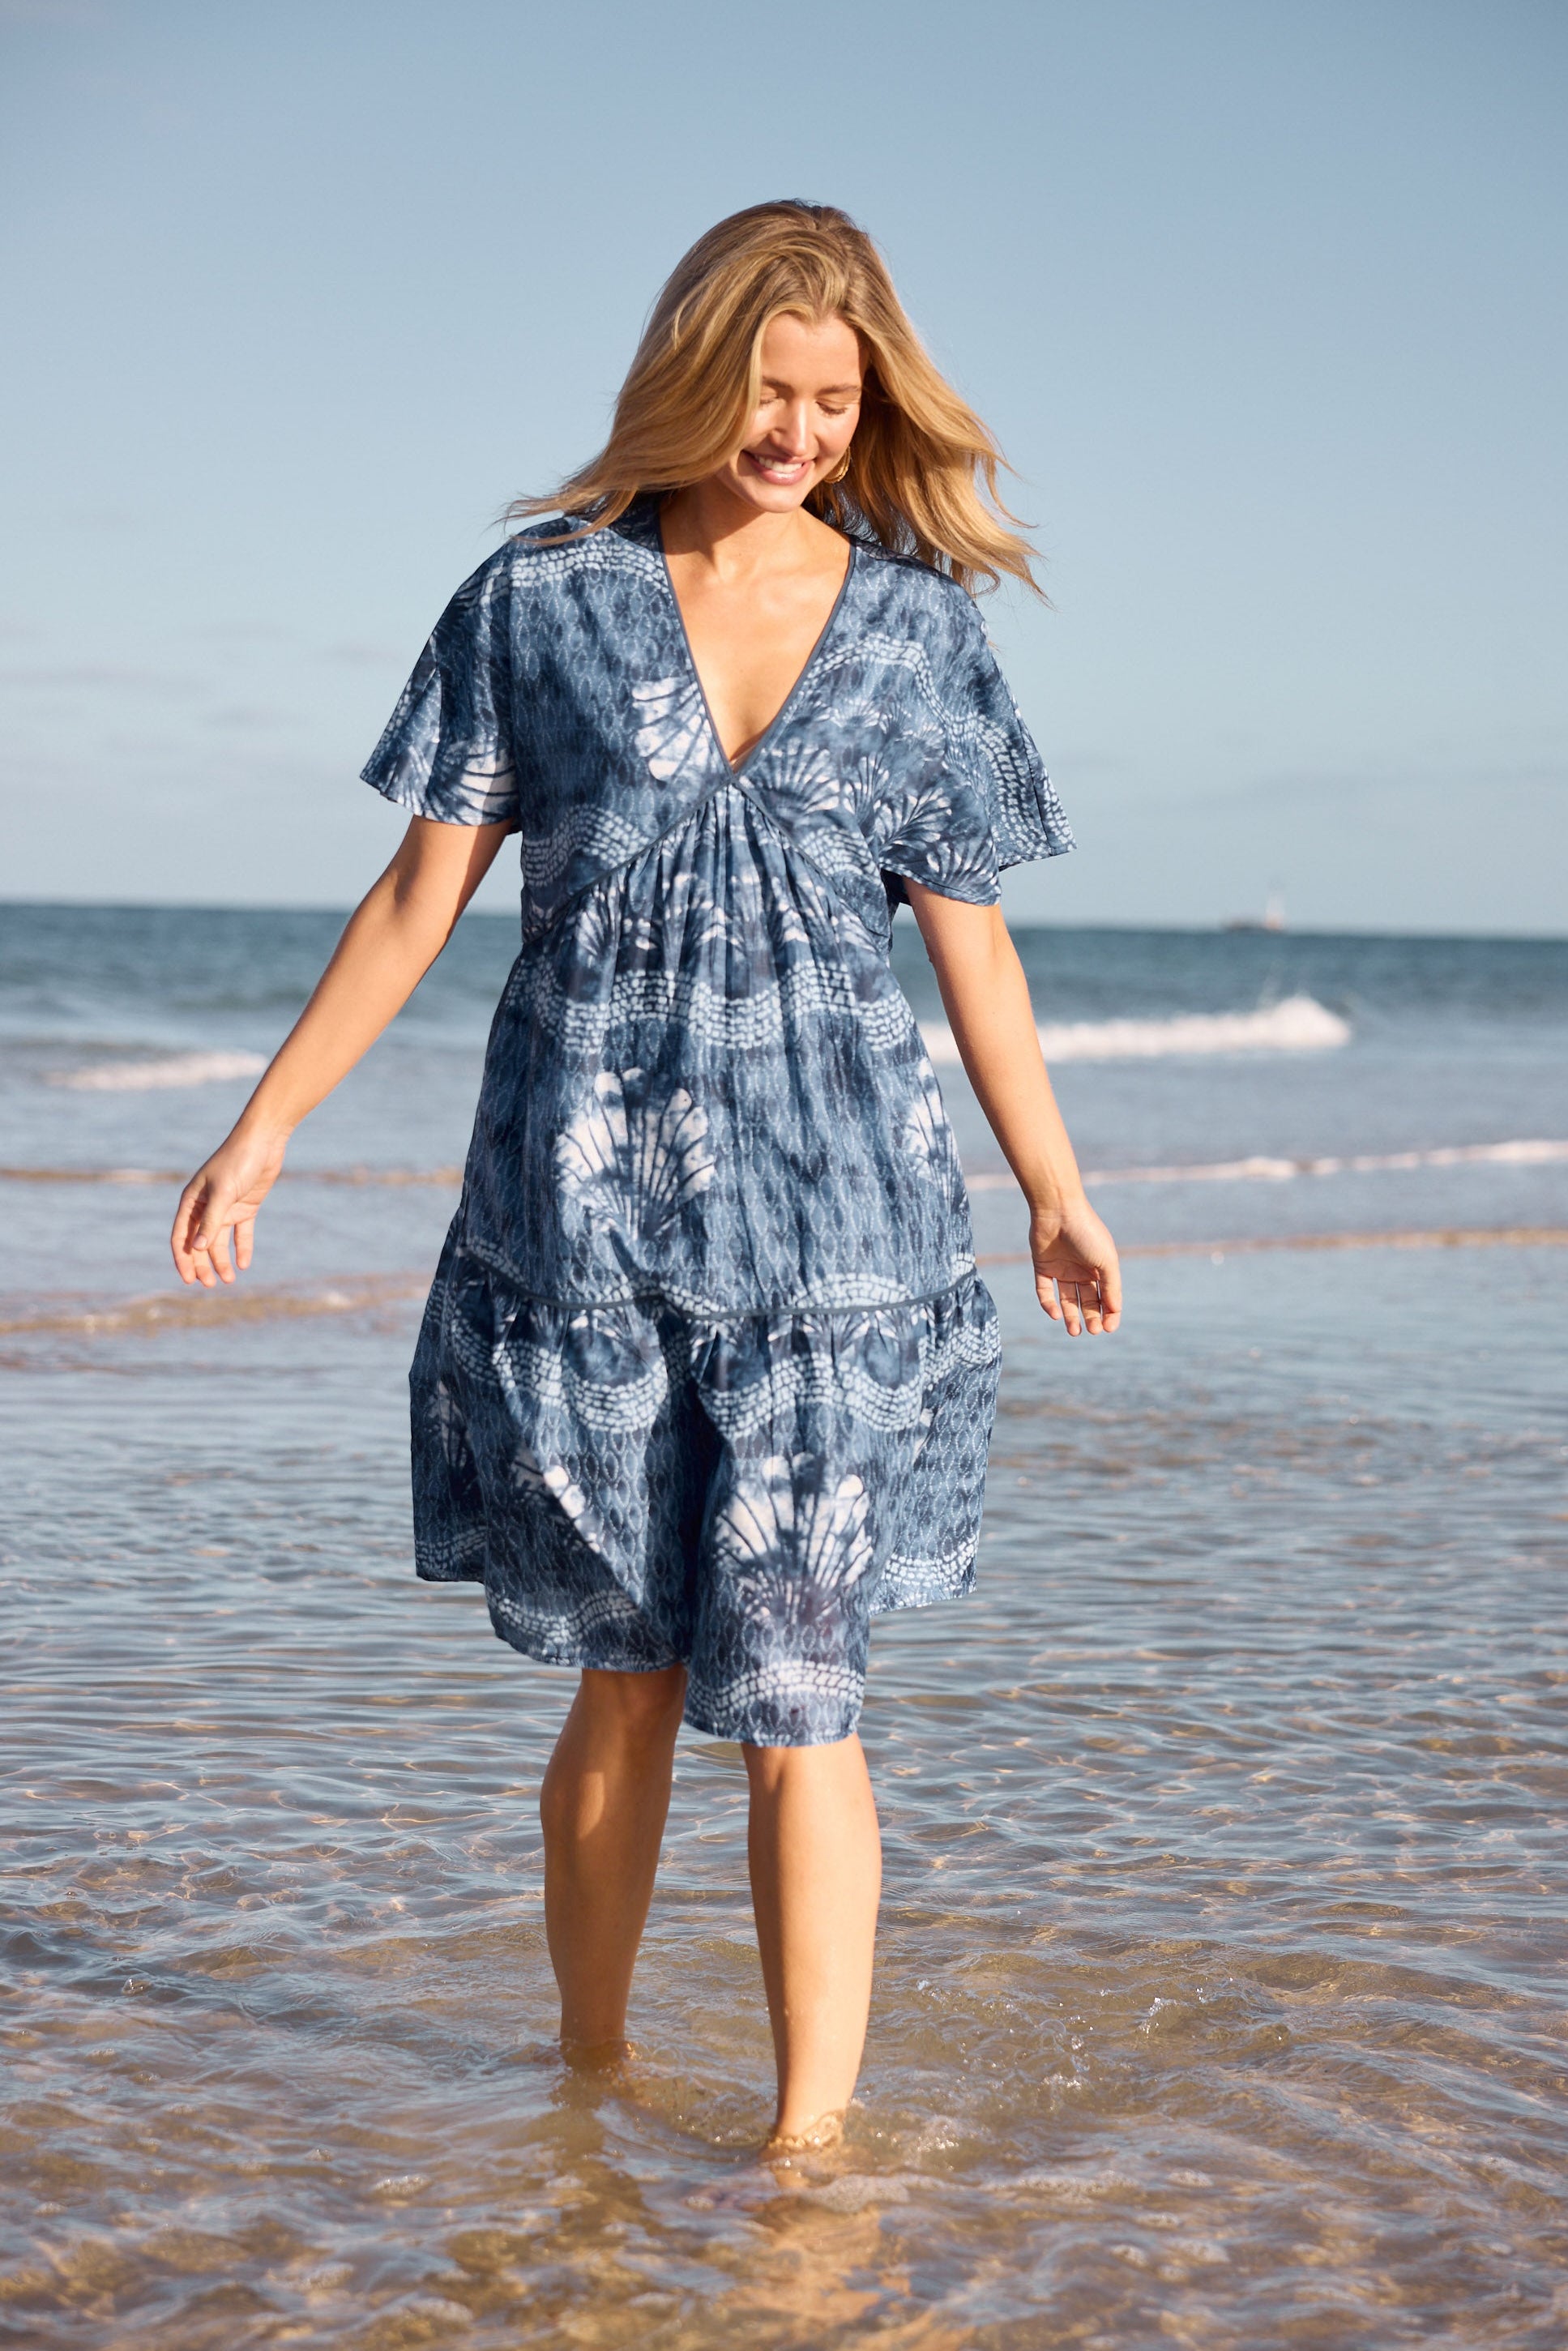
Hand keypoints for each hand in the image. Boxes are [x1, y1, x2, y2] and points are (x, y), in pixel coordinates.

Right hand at [171, 1126, 287, 1287]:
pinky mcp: (245, 1207)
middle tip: (211, 1284)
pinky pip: (241, 1233)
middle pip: (199, 1243)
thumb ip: (211, 1222)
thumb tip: (196, 1249)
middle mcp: (206, 1207)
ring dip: (222, 1260)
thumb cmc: (238, 1162)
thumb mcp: (223, 1193)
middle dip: (203, 1264)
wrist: (264, 1141)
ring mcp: (226, 1207)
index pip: (181, 1236)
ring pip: (220, 1241)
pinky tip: (243, 1264)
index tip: (189, 1280)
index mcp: (191, 1201)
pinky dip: (241, 1248)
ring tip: (229, 1279)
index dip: (183, 1259)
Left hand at [1029, 1194, 1121, 1335]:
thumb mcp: (1106, 1261)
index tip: (1108, 1328)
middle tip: (1092, 1331)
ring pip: (1066, 1300)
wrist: (1058, 1210)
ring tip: (1074, 1332)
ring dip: (1070, 1317)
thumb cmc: (1087, 1233)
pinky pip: (1045, 1291)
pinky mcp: (1043, 1267)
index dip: (1109, 1313)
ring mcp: (1062, 1269)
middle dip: (1091, 1317)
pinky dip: (1049, 1304)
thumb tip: (1114, 1311)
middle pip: (1087, 1300)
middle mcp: (1081, 1269)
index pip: (1106, 1296)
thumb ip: (1111, 1287)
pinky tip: (1056, 1315)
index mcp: (1100, 1267)